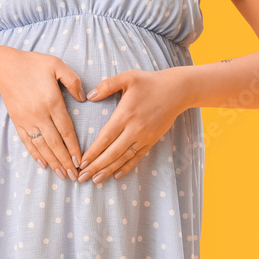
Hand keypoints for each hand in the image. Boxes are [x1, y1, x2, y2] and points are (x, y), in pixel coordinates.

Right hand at [0, 49, 87, 180]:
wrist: (3, 67)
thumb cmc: (32, 64)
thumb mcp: (57, 65)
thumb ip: (73, 81)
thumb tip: (84, 98)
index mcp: (52, 102)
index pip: (66, 130)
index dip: (74, 148)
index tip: (81, 161)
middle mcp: (39, 114)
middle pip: (55, 143)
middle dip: (65, 161)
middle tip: (75, 176)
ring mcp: (27, 120)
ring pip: (42, 146)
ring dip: (53, 162)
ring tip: (62, 175)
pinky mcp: (17, 121)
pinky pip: (27, 141)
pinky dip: (35, 154)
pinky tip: (43, 163)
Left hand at [75, 67, 189, 183]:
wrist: (177, 90)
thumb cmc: (150, 82)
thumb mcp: (127, 77)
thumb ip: (106, 85)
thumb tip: (90, 96)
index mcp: (125, 114)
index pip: (105, 138)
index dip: (93, 152)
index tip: (81, 162)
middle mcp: (134, 129)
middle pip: (112, 152)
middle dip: (96, 166)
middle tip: (82, 178)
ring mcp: (145, 137)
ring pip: (124, 158)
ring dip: (109, 170)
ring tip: (96, 180)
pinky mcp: (152, 140)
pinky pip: (137, 157)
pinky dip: (127, 167)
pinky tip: (117, 175)